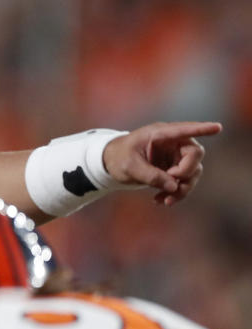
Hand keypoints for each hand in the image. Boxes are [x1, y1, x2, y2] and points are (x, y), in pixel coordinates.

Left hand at [102, 121, 222, 205]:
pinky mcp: (174, 169)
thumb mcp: (129, 167)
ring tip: (165, 200)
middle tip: (171, 185)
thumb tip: (174, 186)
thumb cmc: (118, 158)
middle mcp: (172, 143)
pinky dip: (175, 193)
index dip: (201, 129)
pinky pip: (183, 182)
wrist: (110, 164)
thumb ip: (150, 175)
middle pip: (194, 155)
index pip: (184, 130)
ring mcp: (175, 156)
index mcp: (160, 134)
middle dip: (186, 173)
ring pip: (192, 173)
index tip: (217, 128)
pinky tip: (160, 200)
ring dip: (183, 189)